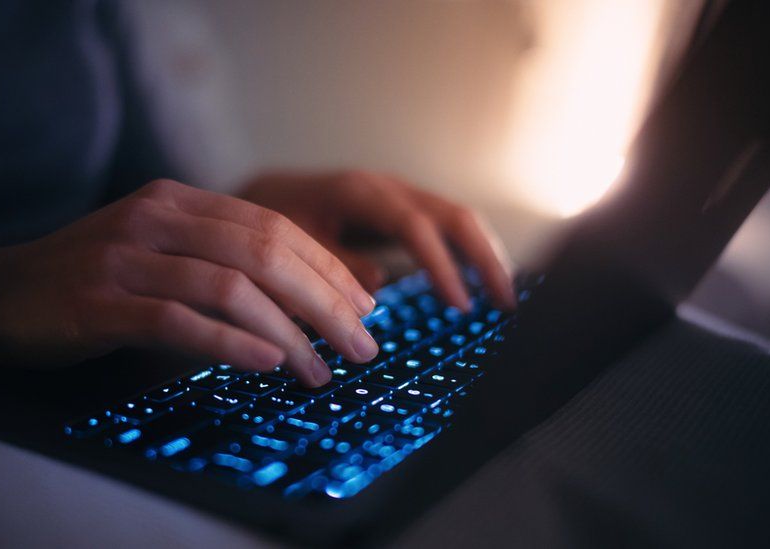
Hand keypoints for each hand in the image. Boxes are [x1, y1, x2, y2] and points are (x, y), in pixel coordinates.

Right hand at [0, 179, 378, 385]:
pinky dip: (231, 343)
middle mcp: (157, 218)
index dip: (327, 267)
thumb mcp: (158, 253)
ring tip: (320, 371)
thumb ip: (216, 261)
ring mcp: (127, 257)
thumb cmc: (90, 280)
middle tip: (362, 345)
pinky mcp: (101, 301)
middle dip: (324, 302)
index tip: (365, 306)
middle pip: (265, 253)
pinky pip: (180, 321)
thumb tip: (299, 298)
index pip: (274, 226)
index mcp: (178, 201)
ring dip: (288, 333)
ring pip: (230, 288)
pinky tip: (268, 363)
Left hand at [239, 170, 515, 310]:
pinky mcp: (403, 206)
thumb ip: (330, 263)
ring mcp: (399, 192)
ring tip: (504, 298)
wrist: (263, 191)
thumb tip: (378, 288)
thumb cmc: (272, 218)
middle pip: (452, 215)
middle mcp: (387, 186)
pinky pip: (446, 224)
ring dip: (484, 254)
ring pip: (456, 216)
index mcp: (359, 191)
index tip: (459, 306)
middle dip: (484, 258)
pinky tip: (482, 281)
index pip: (414, 226)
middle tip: (507, 304)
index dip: (440, 266)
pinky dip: (468, 250)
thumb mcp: (290, 242)